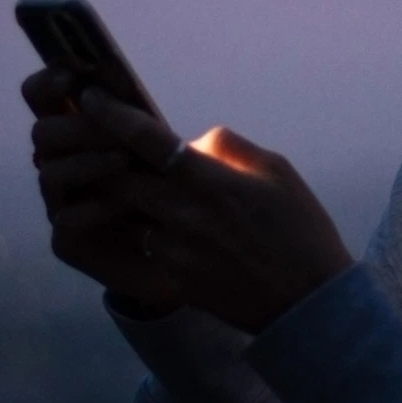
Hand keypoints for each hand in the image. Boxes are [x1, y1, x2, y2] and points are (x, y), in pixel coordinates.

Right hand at [22, 68, 181, 313]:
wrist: (193, 250)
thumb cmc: (179, 187)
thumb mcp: (167, 143)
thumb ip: (141, 118)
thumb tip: (120, 87)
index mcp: (76, 131)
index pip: (40, 97)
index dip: (48, 83)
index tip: (73, 77)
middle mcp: (60, 164)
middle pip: (43, 133)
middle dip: (79, 128)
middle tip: (117, 133)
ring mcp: (60, 203)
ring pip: (49, 174)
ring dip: (88, 162)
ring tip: (126, 161)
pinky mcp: (68, 241)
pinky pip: (66, 221)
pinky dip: (93, 209)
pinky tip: (124, 205)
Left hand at [77, 86, 353, 333]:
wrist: (310, 303)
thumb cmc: (301, 229)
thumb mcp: (278, 171)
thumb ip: (229, 147)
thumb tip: (193, 141)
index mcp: (210, 180)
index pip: (145, 139)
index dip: (112, 115)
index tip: (92, 98)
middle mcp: (183, 214)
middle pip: (116, 179)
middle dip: (100, 160)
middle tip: (97, 147)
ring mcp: (174, 251)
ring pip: (123, 217)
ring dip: (120, 200)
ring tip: (126, 188)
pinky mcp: (174, 280)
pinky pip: (143, 248)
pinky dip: (143, 233)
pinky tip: (157, 228)